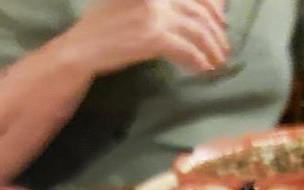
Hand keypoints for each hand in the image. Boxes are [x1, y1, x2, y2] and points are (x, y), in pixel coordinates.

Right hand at [67, 0, 228, 76]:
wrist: (80, 50)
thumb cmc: (100, 31)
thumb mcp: (128, 6)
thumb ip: (154, 5)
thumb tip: (184, 12)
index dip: (213, 5)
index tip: (222, 21)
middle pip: (198, 10)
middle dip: (216, 31)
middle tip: (223, 48)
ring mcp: (153, 14)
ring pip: (196, 30)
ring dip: (211, 48)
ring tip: (218, 62)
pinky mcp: (152, 37)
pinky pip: (185, 49)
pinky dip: (198, 60)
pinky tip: (204, 69)